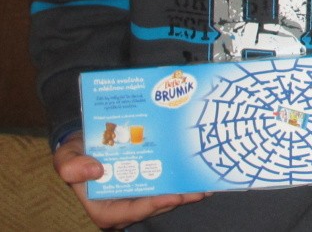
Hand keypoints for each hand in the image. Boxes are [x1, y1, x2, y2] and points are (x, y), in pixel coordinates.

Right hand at [54, 132, 206, 228]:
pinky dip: (182, 178)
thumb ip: (71, 165)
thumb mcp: (65, 157)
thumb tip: (94, 171)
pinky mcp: (149, 181)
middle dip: (178, 198)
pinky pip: (167, 182)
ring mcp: (139, 193)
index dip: (153, 205)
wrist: (87, 139)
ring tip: (206, 182)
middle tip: (198, 190)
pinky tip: (199, 171)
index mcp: (105, 207)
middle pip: (155, 204)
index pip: (132, 212)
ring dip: (186, 190)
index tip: (173, 196)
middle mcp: (125, 204)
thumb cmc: (76, 153)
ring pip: (165, 195)